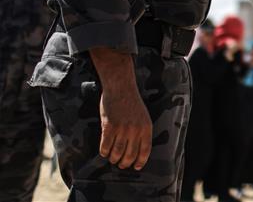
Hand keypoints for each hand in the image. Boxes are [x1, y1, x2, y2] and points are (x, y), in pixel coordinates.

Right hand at [90, 48, 152, 170]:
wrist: (121, 88)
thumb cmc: (131, 103)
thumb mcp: (143, 117)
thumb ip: (141, 132)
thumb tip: (135, 150)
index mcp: (146, 128)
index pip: (145, 151)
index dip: (140, 161)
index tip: (136, 167)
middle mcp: (135, 130)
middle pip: (130, 155)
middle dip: (125, 163)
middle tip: (120, 164)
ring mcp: (122, 129)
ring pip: (117, 153)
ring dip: (113, 158)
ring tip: (112, 158)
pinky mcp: (109, 127)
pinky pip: (105, 146)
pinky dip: (104, 152)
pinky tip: (104, 151)